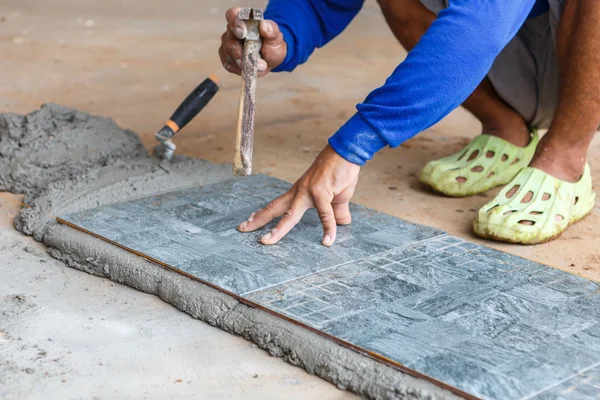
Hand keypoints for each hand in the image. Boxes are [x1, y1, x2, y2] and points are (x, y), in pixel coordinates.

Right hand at [219, 7, 286, 76]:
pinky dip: (241, 69)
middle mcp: (232, 31)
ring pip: (228, 54)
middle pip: (229, 40)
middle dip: (241, 52)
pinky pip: (229, 65)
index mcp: (242, 20)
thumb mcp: (276, 37)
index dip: (235, 22)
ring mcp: (227, 45)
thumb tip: (263, 25)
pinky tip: (250, 68)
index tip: (242, 33)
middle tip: (255, 59)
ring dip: (244, 62)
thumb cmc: (271, 45)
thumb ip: (271, 30)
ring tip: (260, 65)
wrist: (271, 59)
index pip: (232, 15)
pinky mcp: (227, 59)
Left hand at [238, 145, 360, 245]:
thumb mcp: (337, 196)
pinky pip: (325, 215)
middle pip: (275, 208)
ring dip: (277, 229)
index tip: (249, 221)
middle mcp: (300, 192)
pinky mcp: (322, 194)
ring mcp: (309, 193)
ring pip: (290, 215)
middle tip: (242, 229)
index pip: (277, 205)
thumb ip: (337, 211)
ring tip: (267, 241)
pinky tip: (327, 241)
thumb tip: (343, 223)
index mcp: (299, 192)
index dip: (263, 213)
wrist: (346, 153)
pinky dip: (328, 229)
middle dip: (258, 220)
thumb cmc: (341, 172)